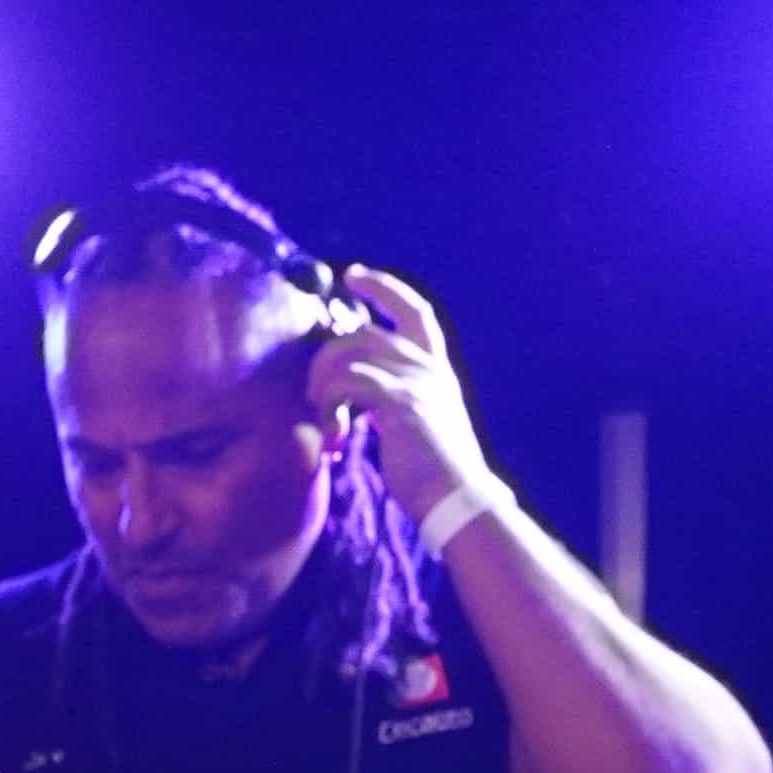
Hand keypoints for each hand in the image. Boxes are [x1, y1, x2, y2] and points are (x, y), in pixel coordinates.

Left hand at [308, 264, 497, 524]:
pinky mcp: (399, 403)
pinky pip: (347, 383)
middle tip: (314, 387)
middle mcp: (429, 367)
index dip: (384, 287)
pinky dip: (329, 405)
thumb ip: (397, 396)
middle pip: (365, 332)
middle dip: (328, 354)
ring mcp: (416, 381)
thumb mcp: (423, 420)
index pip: (415, 310)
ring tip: (324, 417)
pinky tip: (334, 437)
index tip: (353, 274)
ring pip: (350, 351)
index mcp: (437, 369)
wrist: (458, 499)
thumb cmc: (436, 471)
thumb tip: (359, 388)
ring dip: (324, 382)